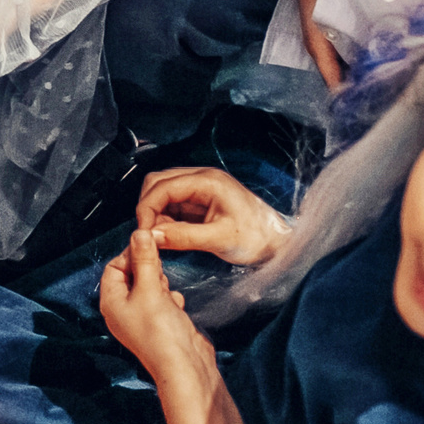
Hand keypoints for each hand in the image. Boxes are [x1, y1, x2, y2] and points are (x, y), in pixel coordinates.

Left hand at [100, 228, 214, 387]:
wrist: (185, 366)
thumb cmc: (161, 331)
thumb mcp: (150, 289)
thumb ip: (144, 260)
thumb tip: (139, 233)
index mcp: (112, 302)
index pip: (113, 267)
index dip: (129, 254)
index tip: (148, 246)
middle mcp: (123, 310)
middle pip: (131, 275)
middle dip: (147, 268)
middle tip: (159, 268)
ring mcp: (143, 317)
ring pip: (149, 286)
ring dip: (161, 283)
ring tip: (167, 292)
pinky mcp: (161, 322)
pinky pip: (163, 300)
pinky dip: (170, 298)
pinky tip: (176, 305)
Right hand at [134, 168, 289, 265]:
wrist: (279, 244)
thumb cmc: (258, 238)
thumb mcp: (219, 239)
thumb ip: (183, 237)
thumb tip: (152, 236)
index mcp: (207, 181)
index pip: (163, 186)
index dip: (147, 208)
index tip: (143, 232)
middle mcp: (202, 179)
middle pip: (159, 183)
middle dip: (149, 207)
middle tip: (150, 234)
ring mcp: (202, 189)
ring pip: (164, 193)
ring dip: (157, 214)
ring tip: (162, 237)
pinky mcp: (202, 202)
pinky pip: (175, 205)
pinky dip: (167, 218)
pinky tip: (171, 235)